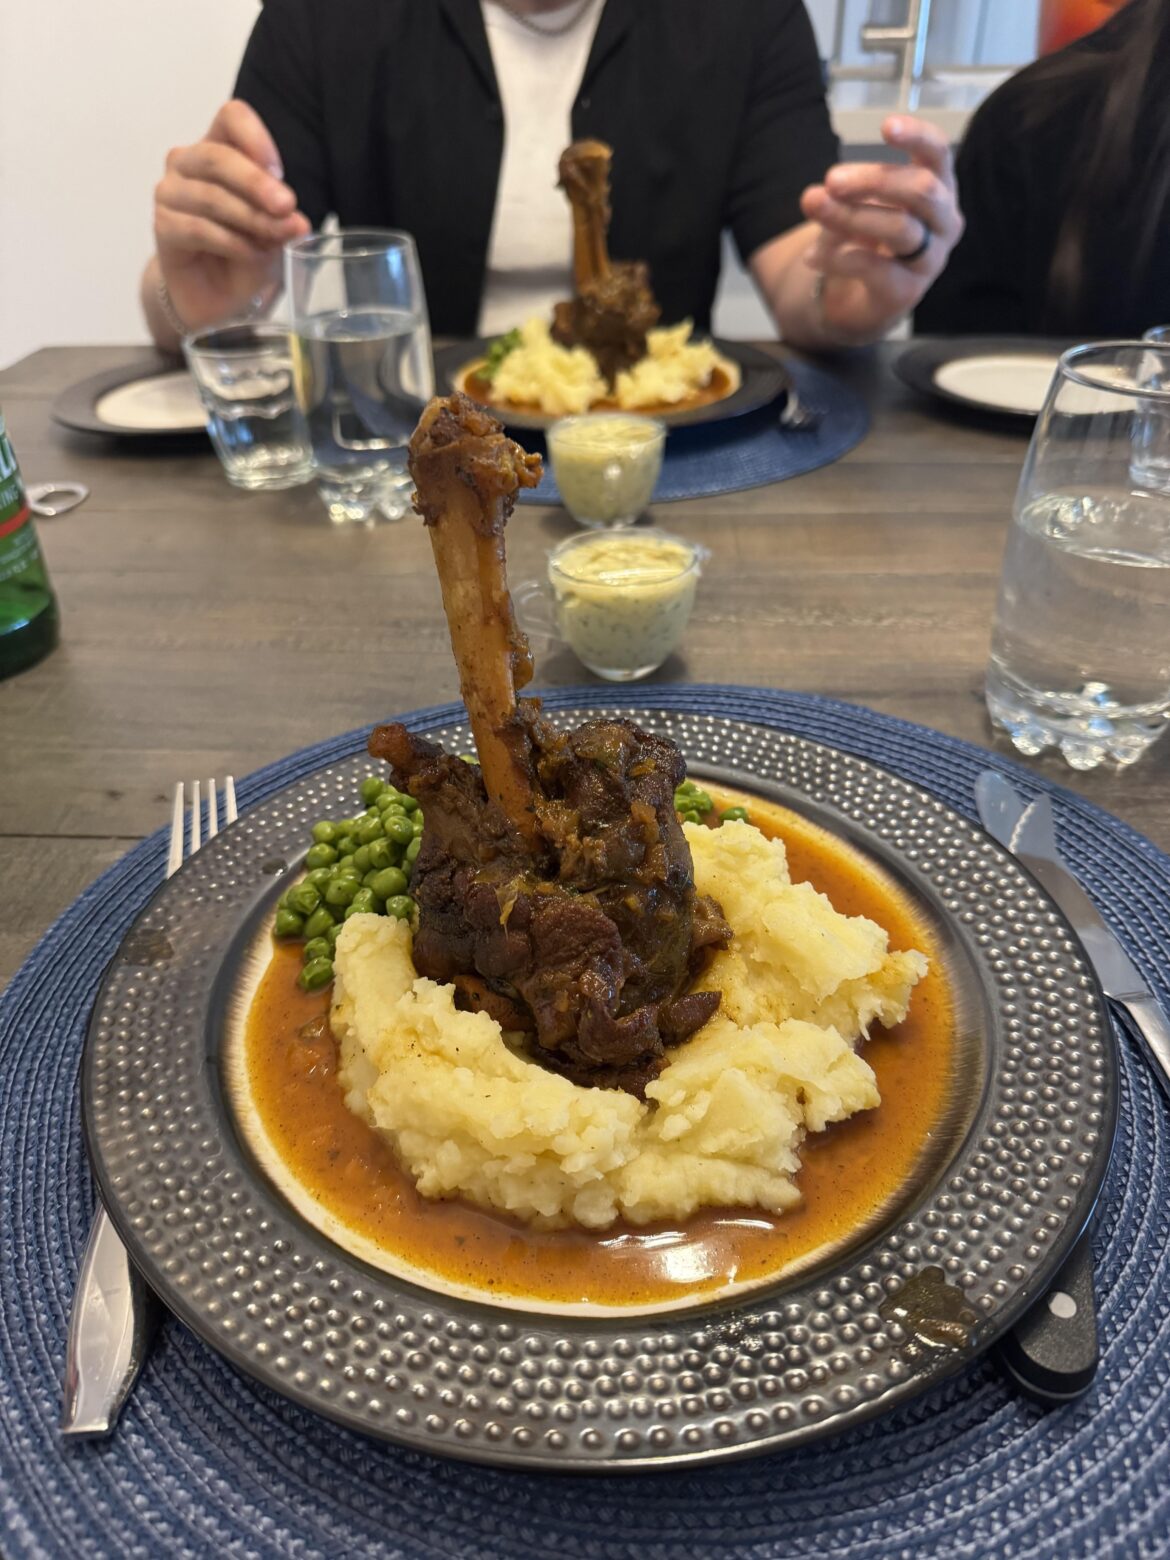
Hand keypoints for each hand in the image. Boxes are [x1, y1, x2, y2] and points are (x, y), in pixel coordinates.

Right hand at [153, 100, 311, 331]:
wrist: (216, 296)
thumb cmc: (244, 252)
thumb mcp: (274, 231)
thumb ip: (282, 219)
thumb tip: (297, 221)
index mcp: (218, 147)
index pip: (231, 117)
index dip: (255, 138)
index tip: (280, 171)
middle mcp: (187, 162)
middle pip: (217, 156)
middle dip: (257, 183)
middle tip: (286, 207)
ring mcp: (170, 193)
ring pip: (211, 196)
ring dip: (250, 219)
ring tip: (275, 240)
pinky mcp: (163, 226)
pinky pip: (198, 228)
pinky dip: (232, 243)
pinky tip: (251, 254)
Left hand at [799, 116, 963, 341]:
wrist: (858, 298)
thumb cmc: (867, 237)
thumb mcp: (857, 203)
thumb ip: (843, 193)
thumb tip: (815, 195)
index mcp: (938, 187)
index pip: (939, 154)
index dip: (917, 137)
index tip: (885, 126)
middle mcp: (944, 221)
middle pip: (922, 190)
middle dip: (874, 180)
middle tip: (831, 179)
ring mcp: (931, 259)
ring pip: (900, 228)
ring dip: (851, 215)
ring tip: (813, 206)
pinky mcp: (908, 292)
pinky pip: (875, 269)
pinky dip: (838, 258)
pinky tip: (811, 257)